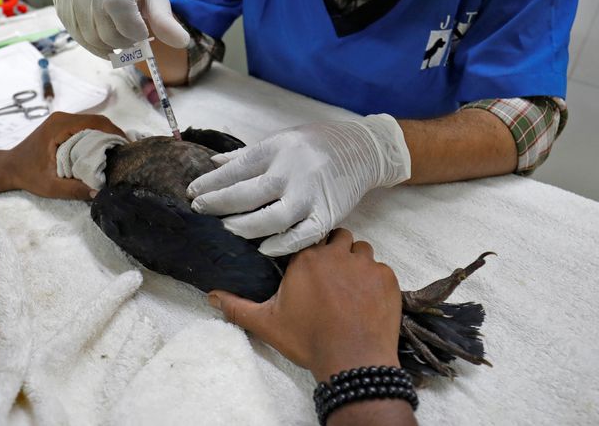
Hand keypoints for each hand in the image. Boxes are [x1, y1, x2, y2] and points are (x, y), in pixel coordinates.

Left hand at [5, 112, 124, 198]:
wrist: (9, 167)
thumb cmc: (28, 175)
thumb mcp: (51, 186)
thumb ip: (74, 189)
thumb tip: (99, 192)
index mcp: (59, 127)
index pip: (95, 123)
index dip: (114, 133)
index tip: (127, 147)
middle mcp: (62, 118)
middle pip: (98, 119)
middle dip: (114, 134)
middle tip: (126, 151)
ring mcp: (61, 119)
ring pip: (93, 121)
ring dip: (107, 133)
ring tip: (118, 150)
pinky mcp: (62, 124)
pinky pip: (86, 125)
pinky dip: (98, 134)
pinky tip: (104, 148)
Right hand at [51, 0, 189, 57]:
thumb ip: (165, 21)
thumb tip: (182, 42)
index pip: (120, 9)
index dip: (132, 29)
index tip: (141, 32)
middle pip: (105, 30)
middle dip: (123, 42)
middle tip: (131, 36)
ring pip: (89, 37)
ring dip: (107, 46)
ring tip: (117, 35)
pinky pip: (75, 34)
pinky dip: (92, 43)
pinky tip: (102, 34)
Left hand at [188, 116, 410, 255]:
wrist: (362, 148)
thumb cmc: (315, 144)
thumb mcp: (280, 139)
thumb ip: (246, 155)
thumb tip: (213, 164)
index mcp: (278, 148)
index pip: (237, 168)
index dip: (211, 182)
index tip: (192, 192)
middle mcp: (293, 170)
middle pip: (249, 193)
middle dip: (219, 204)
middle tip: (200, 210)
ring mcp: (311, 194)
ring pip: (272, 218)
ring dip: (245, 226)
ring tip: (227, 228)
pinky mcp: (328, 214)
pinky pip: (302, 235)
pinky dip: (281, 244)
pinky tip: (263, 248)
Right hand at [208, 229, 401, 381]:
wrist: (353, 361)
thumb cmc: (309, 340)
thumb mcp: (267, 324)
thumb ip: (237, 307)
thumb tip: (212, 296)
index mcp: (306, 258)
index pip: (308, 238)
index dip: (310, 250)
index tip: (309, 266)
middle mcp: (336, 254)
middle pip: (338, 237)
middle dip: (335, 251)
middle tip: (331, 275)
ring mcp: (365, 265)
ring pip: (362, 249)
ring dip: (356, 262)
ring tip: (350, 286)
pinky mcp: (387, 278)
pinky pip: (382, 269)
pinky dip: (375, 280)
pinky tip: (368, 300)